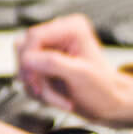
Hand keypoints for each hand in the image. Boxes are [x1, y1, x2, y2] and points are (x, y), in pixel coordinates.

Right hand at [13, 16, 132, 124]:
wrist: (108, 105)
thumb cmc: (104, 89)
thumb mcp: (81, 74)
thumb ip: (53, 63)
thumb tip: (28, 59)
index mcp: (71, 28)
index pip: (34, 36)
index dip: (30, 59)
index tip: (35, 79)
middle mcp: (59, 35)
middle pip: (24, 50)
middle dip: (34, 75)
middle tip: (45, 91)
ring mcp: (50, 50)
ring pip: (23, 65)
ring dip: (36, 86)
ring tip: (57, 97)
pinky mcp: (45, 64)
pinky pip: (27, 76)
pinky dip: (37, 91)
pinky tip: (55, 97)